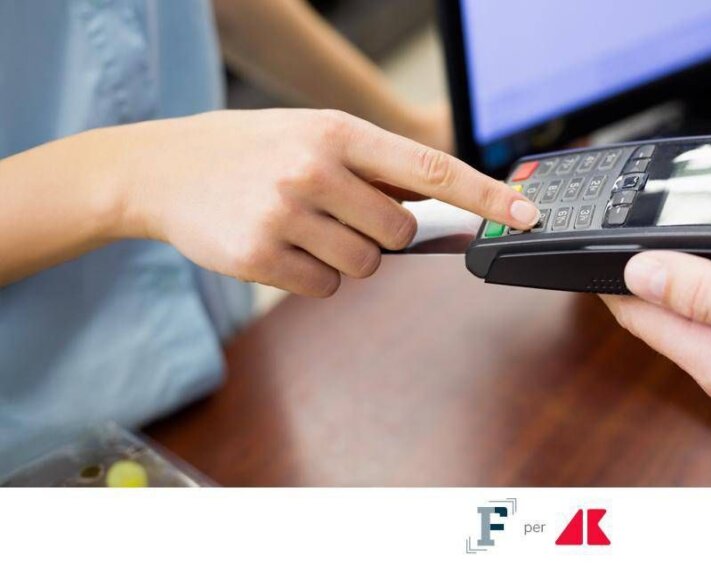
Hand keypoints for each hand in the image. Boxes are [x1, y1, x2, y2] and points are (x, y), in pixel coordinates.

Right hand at [110, 109, 537, 295]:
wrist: (165, 169)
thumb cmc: (255, 152)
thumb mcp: (315, 135)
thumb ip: (375, 169)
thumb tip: (446, 210)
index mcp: (339, 132)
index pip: (433, 168)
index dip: (486, 196)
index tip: (526, 214)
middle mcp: (316, 169)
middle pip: (401, 232)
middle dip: (382, 233)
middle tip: (341, 214)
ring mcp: (286, 213)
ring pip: (366, 266)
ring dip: (345, 257)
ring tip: (302, 227)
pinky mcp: (261, 255)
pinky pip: (326, 287)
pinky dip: (313, 276)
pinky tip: (280, 246)